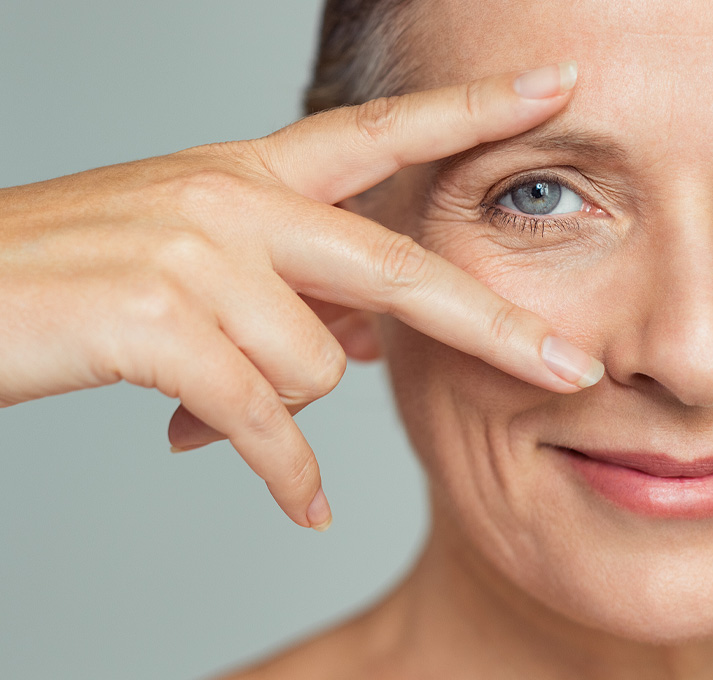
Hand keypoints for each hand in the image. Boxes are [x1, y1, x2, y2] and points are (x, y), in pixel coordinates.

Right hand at [0, 61, 601, 529]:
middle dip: (491, 329)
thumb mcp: (199, 257)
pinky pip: (265, 423)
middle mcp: (233, 197)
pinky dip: (285, 475)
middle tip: (572, 372)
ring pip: (315, 367)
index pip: (381, 132)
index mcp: (249, 170)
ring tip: (220, 401)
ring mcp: (196, 254)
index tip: (555, 83)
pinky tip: (301, 504)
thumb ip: (294, 287)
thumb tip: (373, 339)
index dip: (471, 109)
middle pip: (398, 270)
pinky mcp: (159, 323)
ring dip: (284, 405)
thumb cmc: (82, 278)